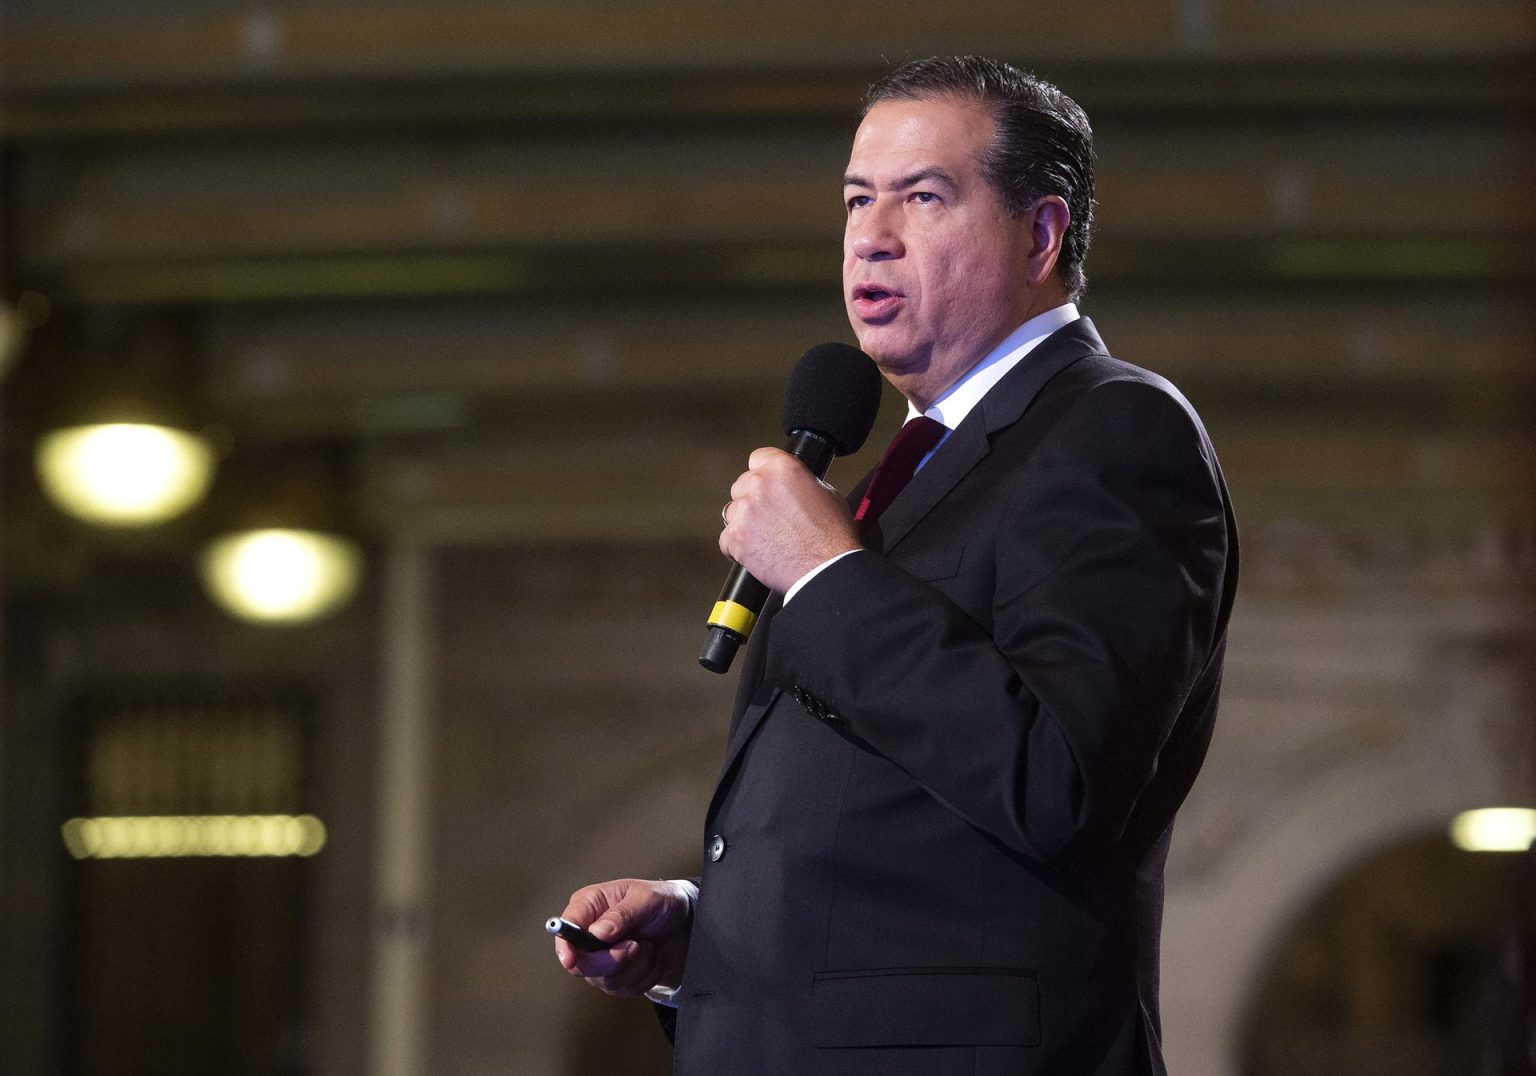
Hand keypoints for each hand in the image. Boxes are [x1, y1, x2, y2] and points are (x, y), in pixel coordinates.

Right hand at [554, 878, 693, 997]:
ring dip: (636, 966)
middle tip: (635, 945)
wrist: (687, 925)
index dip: (565, 946)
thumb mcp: (647, 899)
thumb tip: (598, 933)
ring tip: (649, 945)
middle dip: (613, 960)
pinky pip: (625, 990)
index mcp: (590, 906)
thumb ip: (622, 914)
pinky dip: (645, 976)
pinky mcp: (618, 978)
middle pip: (582, 964)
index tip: (572, 959)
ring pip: (606, 980)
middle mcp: (590, 934)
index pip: (567, 928)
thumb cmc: (663, 902)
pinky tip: (653, 959)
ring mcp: (603, 959)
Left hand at [719, 447, 860, 591]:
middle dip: (753, 499)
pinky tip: (758, 550)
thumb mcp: (827, 493)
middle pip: (741, 485)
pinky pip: (726, 539)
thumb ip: (801, 482)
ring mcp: (744, 511)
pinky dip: (738, 546)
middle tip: (771, 516)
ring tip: (767, 537)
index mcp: (782, 468)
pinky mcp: (735, 537)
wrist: (825, 570)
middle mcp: (759, 485)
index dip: (763, 473)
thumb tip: (793, 485)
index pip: (758, 457)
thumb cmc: (832, 537)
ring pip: (732, 512)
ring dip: (745, 522)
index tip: (766, 484)